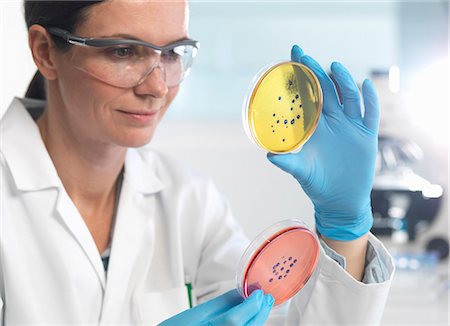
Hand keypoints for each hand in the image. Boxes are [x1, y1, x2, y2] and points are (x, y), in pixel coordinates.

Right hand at [158, 289, 273, 325]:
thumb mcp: (197, 312)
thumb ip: (222, 302)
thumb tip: (241, 292)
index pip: (236, 319)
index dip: (252, 304)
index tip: (259, 292)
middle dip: (260, 312)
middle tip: (266, 299)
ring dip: (258, 320)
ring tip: (262, 307)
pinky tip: (253, 319)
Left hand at [268, 45, 379, 240]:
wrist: (340, 199)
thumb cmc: (317, 183)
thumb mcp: (301, 171)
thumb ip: (288, 162)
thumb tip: (269, 155)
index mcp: (315, 127)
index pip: (308, 96)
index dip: (301, 78)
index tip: (291, 58)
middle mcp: (333, 122)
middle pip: (326, 90)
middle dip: (315, 72)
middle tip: (304, 55)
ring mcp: (351, 127)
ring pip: (349, 97)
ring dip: (343, 81)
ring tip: (334, 66)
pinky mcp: (367, 136)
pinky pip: (370, 113)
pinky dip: (370, 99)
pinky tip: (366, 85)